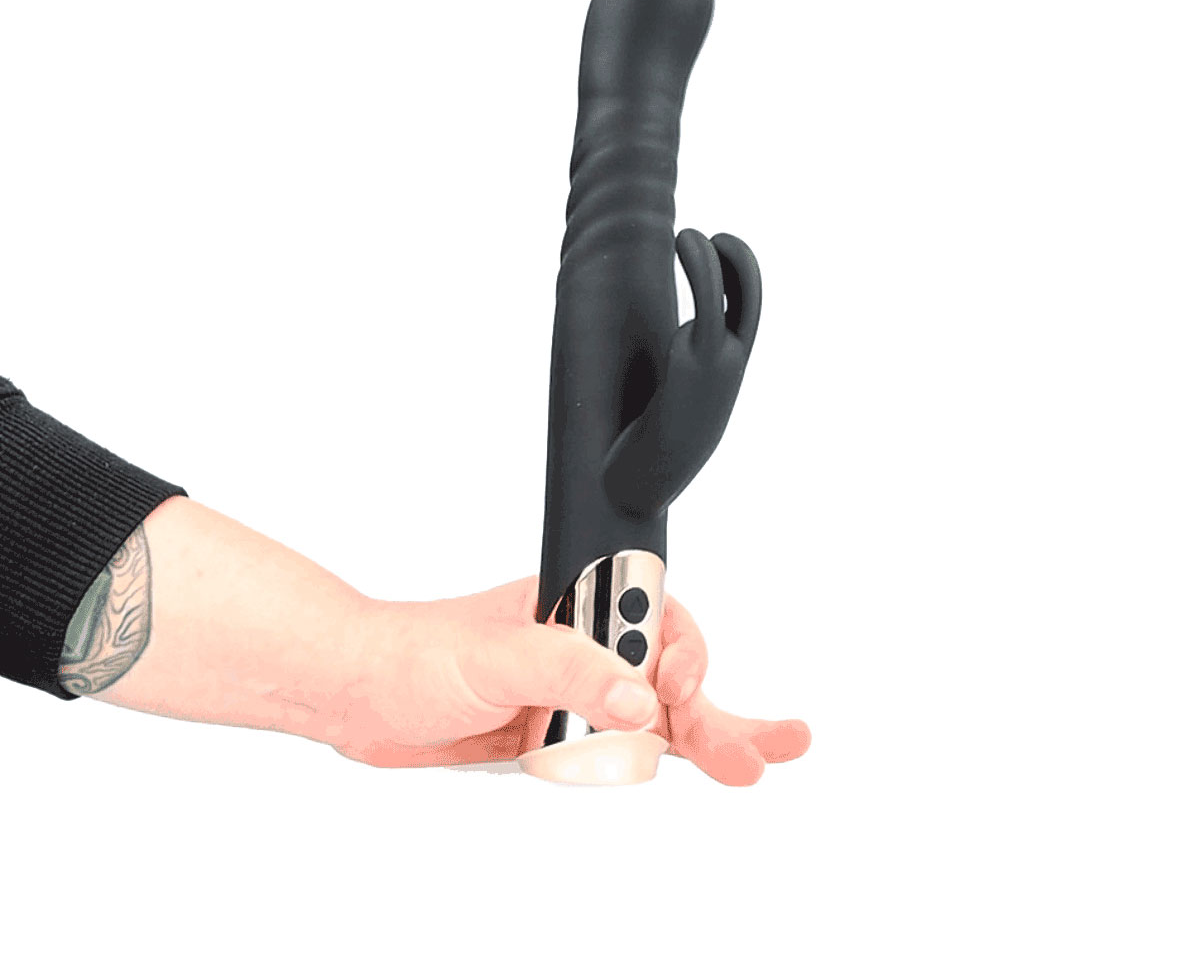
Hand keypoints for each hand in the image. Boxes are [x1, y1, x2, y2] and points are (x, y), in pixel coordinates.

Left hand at [320, 575, 810, 785]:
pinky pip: (615, 752)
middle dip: (716, 712)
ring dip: (706, 740)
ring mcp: (570, 696)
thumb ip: (567, 671)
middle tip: (763, 751)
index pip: (653, 621)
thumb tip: (637, 698)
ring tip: (753, 764)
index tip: (680, 692)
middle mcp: (579, 648)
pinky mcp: (554, 736)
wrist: (355, 696)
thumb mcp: (495, 656)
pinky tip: (697, 767)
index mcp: (572, 606)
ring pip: (653, 719)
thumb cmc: (413, 653)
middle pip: (667, 677)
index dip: (683, 656)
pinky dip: (653, 763)